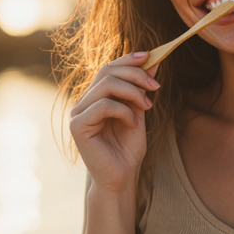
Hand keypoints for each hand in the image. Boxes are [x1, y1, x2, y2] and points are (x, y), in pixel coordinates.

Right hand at [69, 51, 159, 192]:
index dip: (128, 59)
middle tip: (155, 87)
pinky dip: (123, 111)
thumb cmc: (128, 149)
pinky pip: (103, 105)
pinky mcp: (77, 126)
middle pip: (107, 72)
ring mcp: (78, 113)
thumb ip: (141, 89)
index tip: (150, 56)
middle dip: (135, 74)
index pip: (108, 68)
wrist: (122, 178)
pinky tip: (132, 124)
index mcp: (96, 97)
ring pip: (106, 85)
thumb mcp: (139, 112)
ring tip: (147, 108)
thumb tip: (153, 61)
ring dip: (132, 93)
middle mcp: (84, 102)